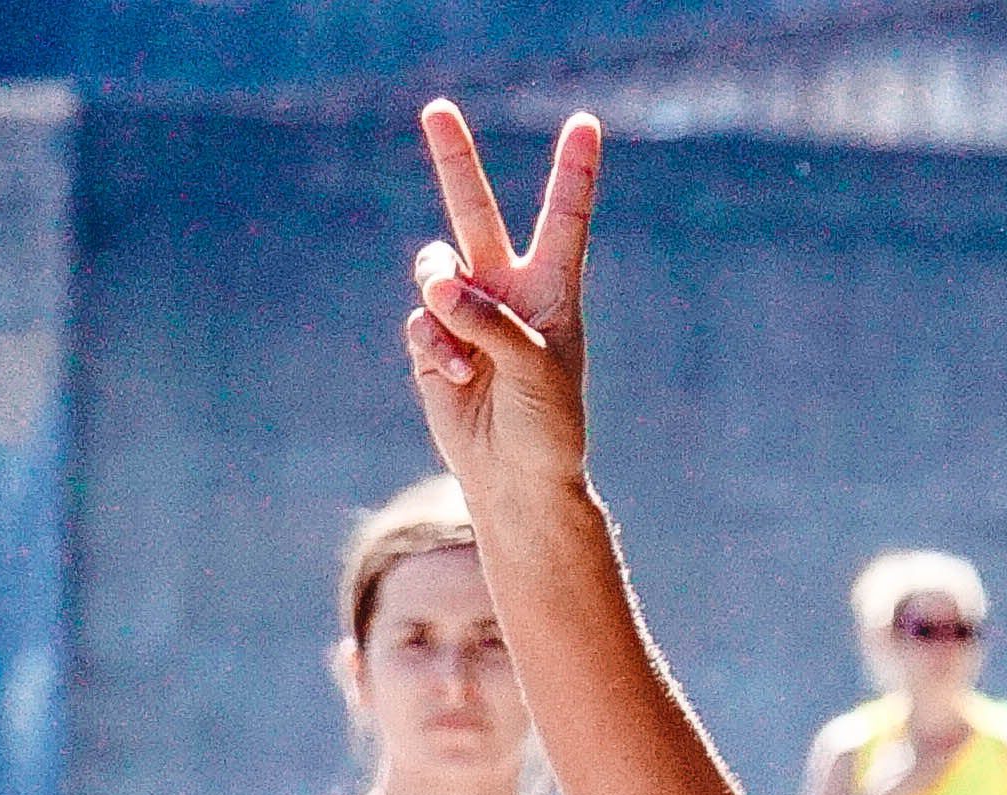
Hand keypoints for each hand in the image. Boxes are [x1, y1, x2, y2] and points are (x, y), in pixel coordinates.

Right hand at [403, 104, 602, 498]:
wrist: (515, 476)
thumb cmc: (547, 426)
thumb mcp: (537, 373)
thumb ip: (493, 325)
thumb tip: (440, 288)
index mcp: (553, 289)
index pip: (564, 219)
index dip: (572, 171)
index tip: (586, 122)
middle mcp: (507, 290)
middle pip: (475, 211)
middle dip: (454, 159)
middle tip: (436, 106)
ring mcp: (465, 311)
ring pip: (433, 269)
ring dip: (442, 302)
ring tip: (466, 353)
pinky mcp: (433, 339)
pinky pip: (420, 319)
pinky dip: (433, 345)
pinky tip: (457, 376)